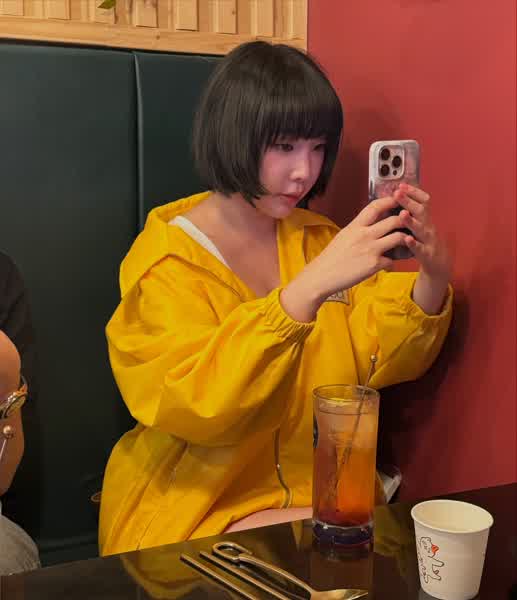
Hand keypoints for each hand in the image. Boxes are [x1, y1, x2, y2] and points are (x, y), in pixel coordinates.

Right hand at [280, 195, 408, 320]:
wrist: (322, 276)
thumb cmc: (331, 258)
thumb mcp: (343, 236)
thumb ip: (358, 228)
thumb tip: (371, 223)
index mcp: (355, 226)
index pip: (375, 206)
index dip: (390, 201)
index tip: (398, 199)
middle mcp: (364, 235)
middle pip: (394, 220)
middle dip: (405, 220)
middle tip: (409, 223)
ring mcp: (370, 249)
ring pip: (398, 237)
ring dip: (404, 240)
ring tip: (404, 242)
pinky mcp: (374, 265)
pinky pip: (392, 260)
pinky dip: (392, 262)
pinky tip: (387, 264)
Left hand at [395, 184, 450, 313]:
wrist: (438, 263)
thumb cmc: (424, 241)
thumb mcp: (419, 225)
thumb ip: (412, 212)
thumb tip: (398, 195)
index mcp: (425, 218)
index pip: (423, 201)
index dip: (413, 192)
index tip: (401, 184)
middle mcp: (428, 226)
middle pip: (421, 211)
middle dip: (409, 201)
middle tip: (397, 193)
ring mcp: (429, 240)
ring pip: (421, 228)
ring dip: (411, 221)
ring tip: (402, 214)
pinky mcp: (427, 254)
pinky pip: (420, 248)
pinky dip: (413, 243)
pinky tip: (407, 239)